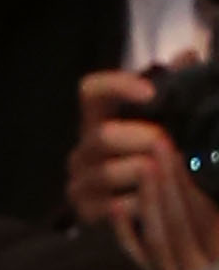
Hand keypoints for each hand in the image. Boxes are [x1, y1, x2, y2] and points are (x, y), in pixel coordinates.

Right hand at [68, 64, 218, 269]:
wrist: (158, 210)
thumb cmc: (162, 158)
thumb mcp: (170, 120)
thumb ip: (176, 89)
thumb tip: (187, 57)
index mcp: (99, 120)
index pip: (91, 91)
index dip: (116, 86)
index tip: (151, 93)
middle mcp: (83, 149)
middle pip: (102, 135)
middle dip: (141, 138)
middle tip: (169, 143)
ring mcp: (81, 182)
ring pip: (108, 172)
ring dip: (145, 171)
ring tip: (170, 170)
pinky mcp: (86, 212)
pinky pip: (111, 206)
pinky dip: (140, 202)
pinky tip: (158, 198)